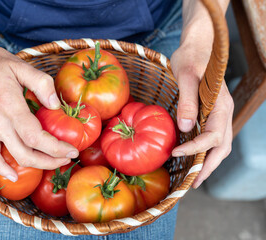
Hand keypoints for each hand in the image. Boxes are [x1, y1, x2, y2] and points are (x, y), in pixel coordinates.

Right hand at [0, 14, 78, 181]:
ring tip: (55, 163)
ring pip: (13, 156)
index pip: (35, 137)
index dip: (56, 148)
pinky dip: (1, 168)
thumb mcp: (22, 66)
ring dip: (36, 165)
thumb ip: (42, 84)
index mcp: (9, 105)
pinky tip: (13, 177)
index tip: (72, 151)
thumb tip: (57, 106)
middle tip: (70, 158)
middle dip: (51, 160)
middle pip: (26, 152)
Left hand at [170, 0, 232, 187]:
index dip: (195, 148)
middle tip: (192, 183)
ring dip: (208, 162)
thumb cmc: (191, 58)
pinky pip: (211, 137)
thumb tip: (185, 128)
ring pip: (219, 145)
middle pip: (221, 147)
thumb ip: (187, 101)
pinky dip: (203, 151)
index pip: (212, 136)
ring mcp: (218, 114)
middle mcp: (223, 113)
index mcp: (221, 106)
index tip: (175, 154)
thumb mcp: (187, 76)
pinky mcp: (210, 113)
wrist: (197, 47)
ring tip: (193, 178)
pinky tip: (192, 157)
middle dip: (208, 167)